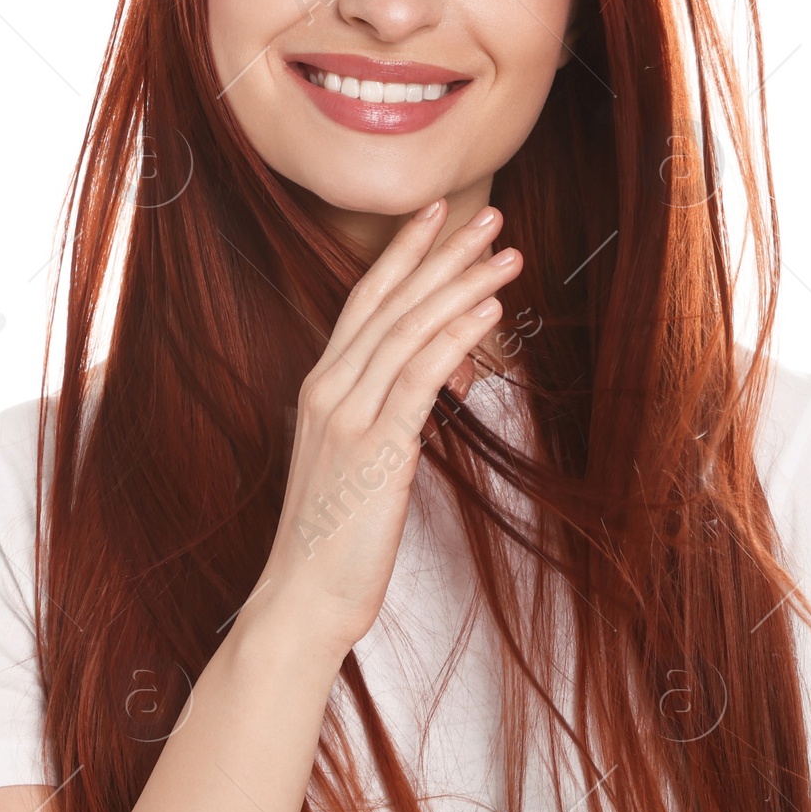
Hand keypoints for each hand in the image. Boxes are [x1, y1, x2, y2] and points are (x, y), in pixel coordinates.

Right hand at [246, 200, 522, 658]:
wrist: (303, 598)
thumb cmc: (333, 542)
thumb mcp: (357, 465)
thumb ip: (384, 418)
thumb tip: (428, 386)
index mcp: (320, 389)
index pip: (363, 302)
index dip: (401, 254)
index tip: (436, 213)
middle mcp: (328, 390)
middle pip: (390, 303)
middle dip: (442, 253)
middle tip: (489, 215)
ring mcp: (347, 417)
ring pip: (409, 330)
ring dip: (462, 285)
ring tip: (507, 254)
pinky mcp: (373, 448)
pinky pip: (418, 376)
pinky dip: (455, 336)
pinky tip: (489, 310)